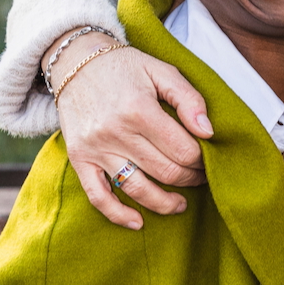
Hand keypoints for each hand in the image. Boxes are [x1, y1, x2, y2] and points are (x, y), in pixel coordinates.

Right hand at [56, 45, 210, 229]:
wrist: (75, 62)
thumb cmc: (125, 67)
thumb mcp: (161, 71)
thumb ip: (188, 99)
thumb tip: (208, 132)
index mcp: (140, 109)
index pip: (183, 149)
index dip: (202, 160)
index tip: (208, 159)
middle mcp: (116, 132)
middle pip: (165, 171)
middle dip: (190, 179)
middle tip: (200, 177)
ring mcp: (96, 148)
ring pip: (137, 189)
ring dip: (165, 203)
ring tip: (181, 204)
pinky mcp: (80, 159)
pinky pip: (98, 196)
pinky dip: (118, 215)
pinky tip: (138, 222)